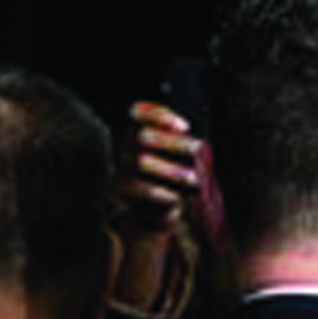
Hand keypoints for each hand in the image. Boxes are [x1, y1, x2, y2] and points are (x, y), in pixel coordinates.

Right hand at [117, 101, 200, 220]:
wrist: (163, 204)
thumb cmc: (176, 172)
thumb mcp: (182, 154)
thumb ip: (184, 143)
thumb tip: (198, 145)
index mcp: (139, 130)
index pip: (140, 114)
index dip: (160, 116)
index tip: (186, 126)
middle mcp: (126, 147)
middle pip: (143, 137)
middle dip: (173, 142)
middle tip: (198, 148)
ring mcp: (121, 168)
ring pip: (140, 162)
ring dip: (170, 170)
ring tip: (193, 178)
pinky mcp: (120, 190)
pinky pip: (138, 188)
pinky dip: (159, 192)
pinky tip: (176, 197)